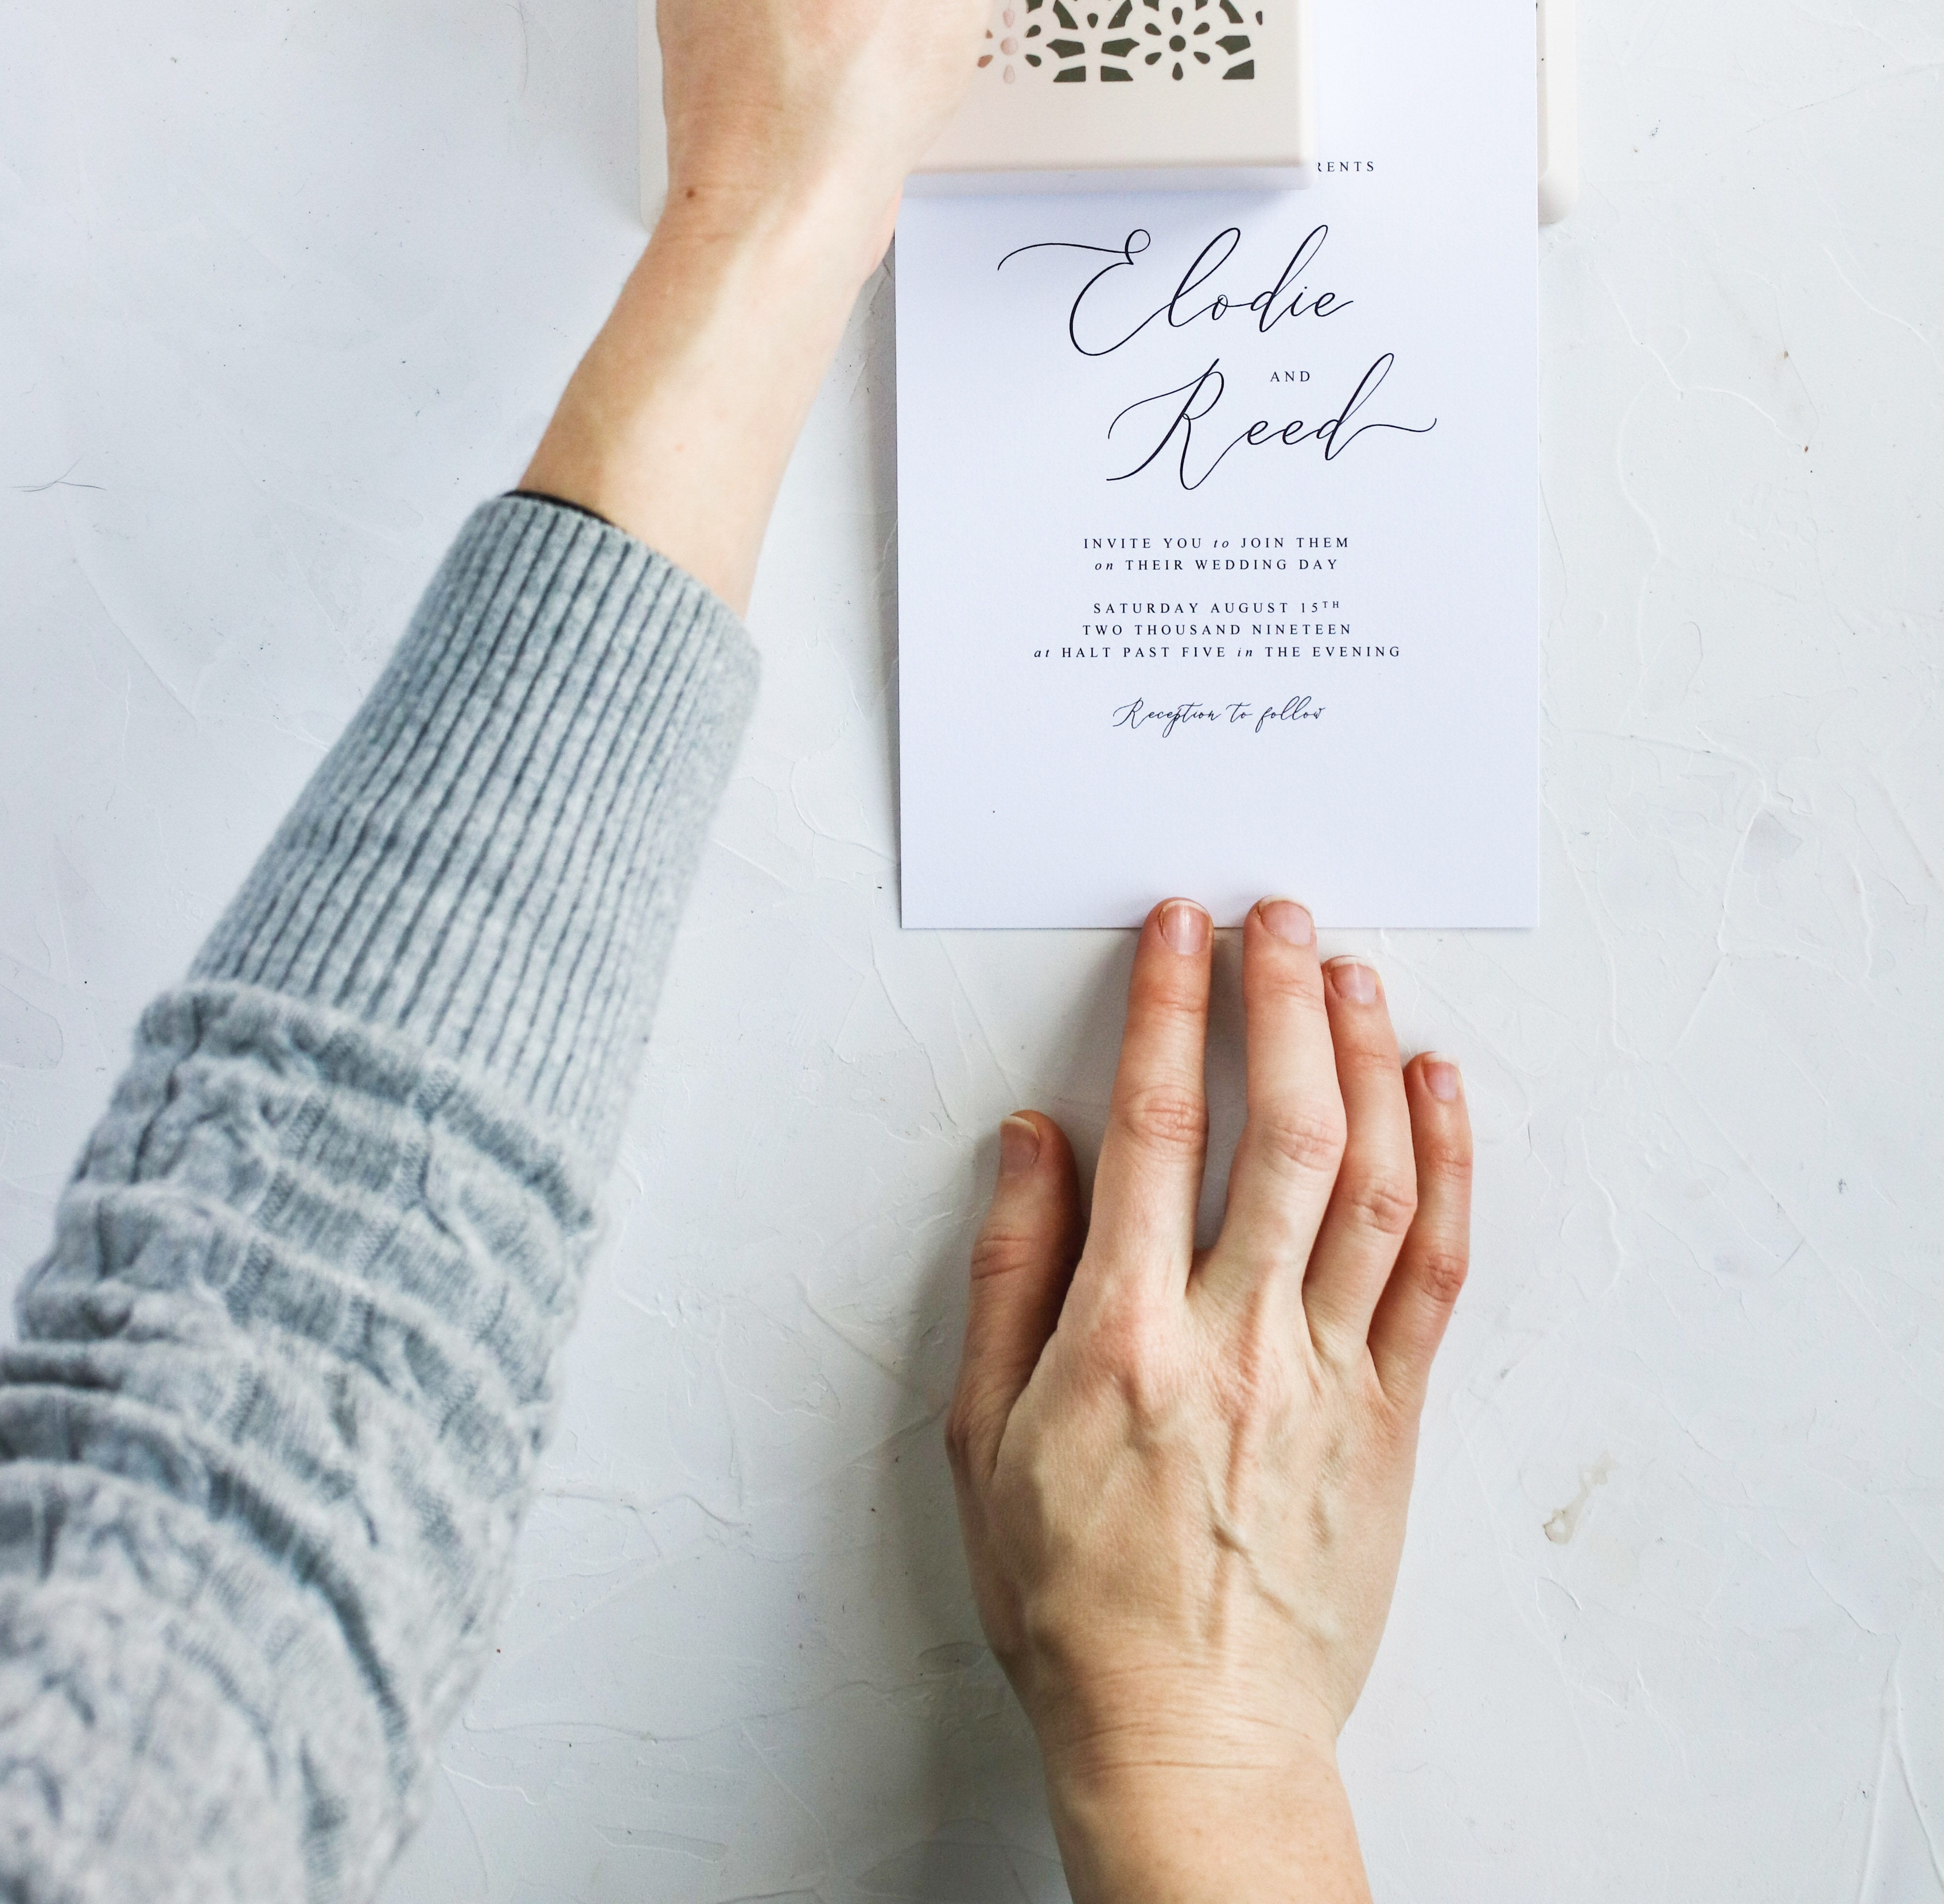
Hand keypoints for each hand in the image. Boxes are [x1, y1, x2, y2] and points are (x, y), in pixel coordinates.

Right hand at [947, 899, 1471, 1903]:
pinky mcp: (1391, 1417)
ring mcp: (1326, 1376)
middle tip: (1280, 914)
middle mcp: (1237, 1340)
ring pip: (1367, 1181)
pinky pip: (1430, 1268)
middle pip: (1279, 1130)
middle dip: (1281, 1000)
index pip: (1154, 1129)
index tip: (1178, 928)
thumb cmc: (1076, 1598)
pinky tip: (1437, 1089)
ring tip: (1355, 972)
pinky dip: (1444, 1166)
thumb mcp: (982, 1440)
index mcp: (1124, 1339)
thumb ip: (1007, 1275)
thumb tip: (1032, 1141)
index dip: (1168, 1008)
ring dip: (1366, 1059)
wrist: (1191, 1738)